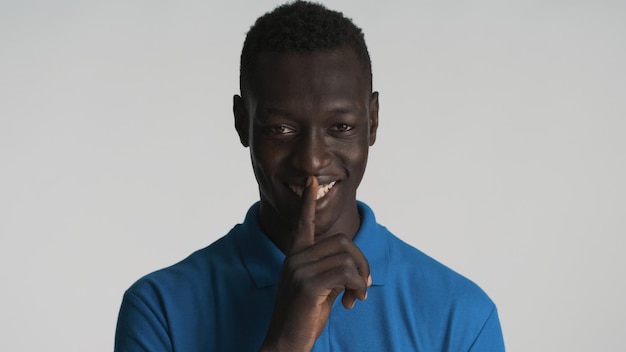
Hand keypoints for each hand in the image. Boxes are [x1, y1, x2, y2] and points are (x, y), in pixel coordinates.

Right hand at [260, 176, 371, 351]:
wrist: (285, 344)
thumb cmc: (303, 318)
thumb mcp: (320, 289)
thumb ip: (333, 272)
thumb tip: (358, 270)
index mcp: (295, 256)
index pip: (303, 222)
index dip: (308, 201)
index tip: (311, 180)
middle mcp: (295, 258)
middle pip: (343, 241)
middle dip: (362, 262)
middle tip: (364, 286)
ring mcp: (299, 270)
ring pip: (347, 257)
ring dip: (361, 279)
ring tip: (356, 297)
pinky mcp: (307, 284)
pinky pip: (346, 274)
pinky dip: (358, 287)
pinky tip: (352, 302)